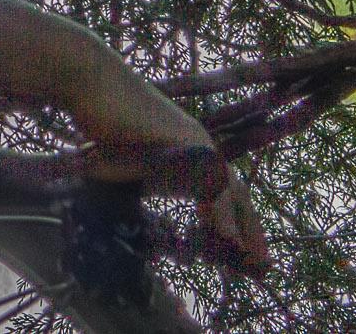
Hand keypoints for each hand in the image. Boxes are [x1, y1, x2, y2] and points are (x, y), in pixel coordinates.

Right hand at [65, 58, 269, 275]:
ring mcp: (195, 143)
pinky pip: (212, 185)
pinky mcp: (186, 142)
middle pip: (237, 194)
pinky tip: (227, 240)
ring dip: (242, 229)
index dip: (235, 225)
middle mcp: (199, 147)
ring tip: (249, 262)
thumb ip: (144, 191)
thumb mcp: (127, 171)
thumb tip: (145, 230)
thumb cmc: (104, 127)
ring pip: (229, 191)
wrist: (92, 87)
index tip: (240, 257)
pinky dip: (222, 215)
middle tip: (262, 267)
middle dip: (251, 231)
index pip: (223, 193)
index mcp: (189, 155)